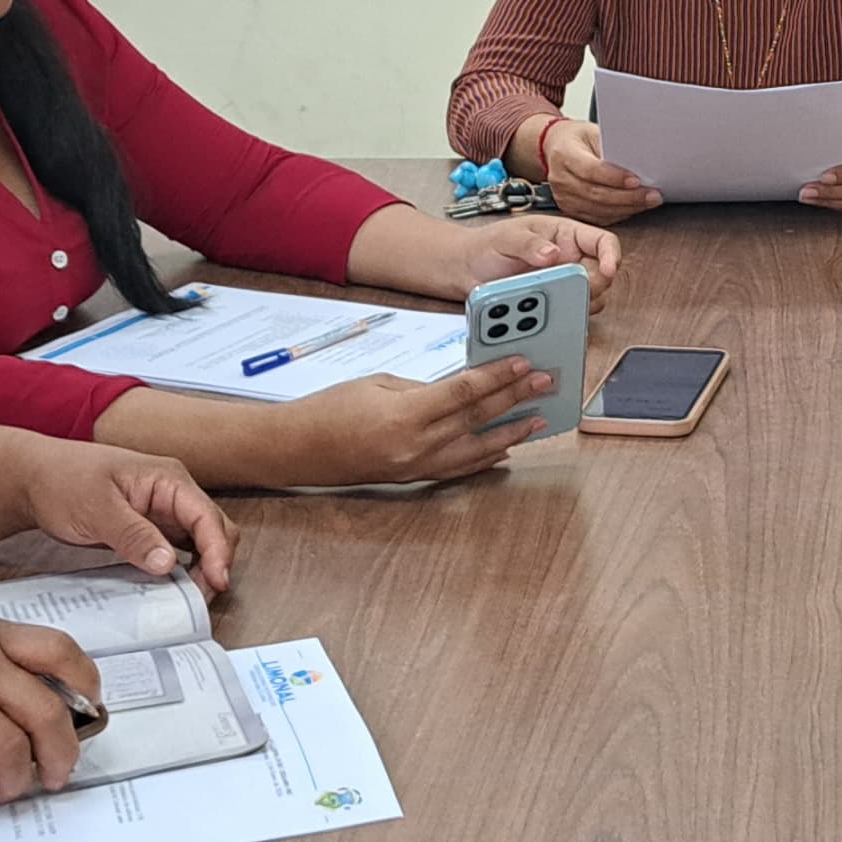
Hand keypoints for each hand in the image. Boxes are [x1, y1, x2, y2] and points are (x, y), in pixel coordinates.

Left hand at [18, 437, 237, 588]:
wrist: (34, 478)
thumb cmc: (62, 480)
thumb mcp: (96, 509)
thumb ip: (134, 535)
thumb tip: (168, 564)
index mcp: (168, 479)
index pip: (208, 517)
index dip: (218, 551)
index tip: (215, 582)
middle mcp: (173, 494)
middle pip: (215, 530)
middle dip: (216, 564)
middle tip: (201, 598)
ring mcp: (164, 511)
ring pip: (201, 543)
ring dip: (202, 570)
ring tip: (189, 599)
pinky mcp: (151, 528)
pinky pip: (178, 551)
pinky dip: (182, 570)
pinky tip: (171, 588)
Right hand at [283, 358, 554, 485]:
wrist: (297, 449)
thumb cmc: (329, 409)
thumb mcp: (378, 383)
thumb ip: (422, 388)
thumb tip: (460, 389)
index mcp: (405, 415)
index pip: (464, 393)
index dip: (498, 377)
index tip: (524, 363)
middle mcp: (416, 446)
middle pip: (477, 419)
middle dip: (515, 398)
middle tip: (544, 384)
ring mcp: (416, 466)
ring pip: (476, 450)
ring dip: (510, 433)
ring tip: (537, 420)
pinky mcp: (412, 477)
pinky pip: (458, 469)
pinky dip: (484, 458)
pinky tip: (504, 450)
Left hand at [447, 211, 622, 306]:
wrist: (466, 268)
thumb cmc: (486, 246)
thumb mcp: (505, 238)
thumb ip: (528, 244)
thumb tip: (552, 253)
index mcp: (565, 235)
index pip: (602, 241)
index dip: (611, 255)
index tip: (609, 270)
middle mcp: (570, 259)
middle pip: (601, 274)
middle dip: (594, 285)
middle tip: (574, 292)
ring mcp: (564, 283)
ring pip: (591, 298)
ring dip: (578, 303)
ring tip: (549, 302)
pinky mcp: (554, 304)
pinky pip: (571, 313)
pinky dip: (565, 317)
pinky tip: (545, 316)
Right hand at [530, 117, 660, 225]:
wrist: (556, 148)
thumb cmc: (577, 139)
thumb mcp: (592, 132)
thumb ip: (610, 146)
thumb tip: (637, 159)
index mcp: (565, 155)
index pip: (590, 170)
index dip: (614, 177)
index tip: (636, 180)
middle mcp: (561, 178)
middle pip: (596, 193)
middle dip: (628, 197)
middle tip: (651, 195)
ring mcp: (563, 196)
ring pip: (598, 209)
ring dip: (627, 208)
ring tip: (648, 202)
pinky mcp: (569, 208)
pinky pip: (596, 217)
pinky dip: (618, 214)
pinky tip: (633, 208)